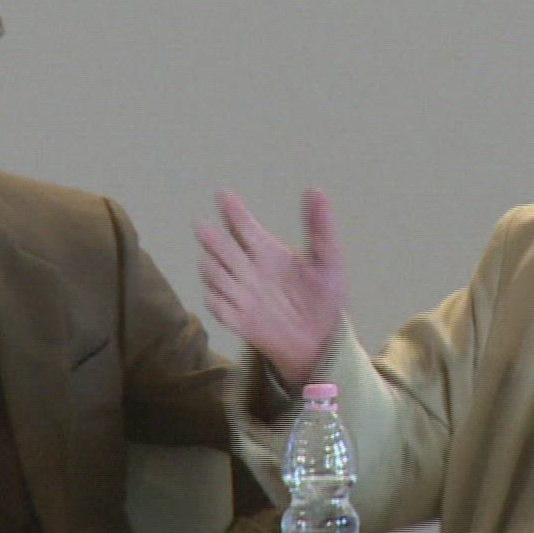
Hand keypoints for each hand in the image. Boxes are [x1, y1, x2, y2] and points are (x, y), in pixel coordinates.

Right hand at [198, 188, 346, 388]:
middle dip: (213, 239)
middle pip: (223, 249)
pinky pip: (217, 305)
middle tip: (205, 228)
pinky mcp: (236, 319)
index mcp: (269, 252)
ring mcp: (240, 294)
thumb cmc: (325, 299)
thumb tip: (316, 191)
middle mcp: (250, 270)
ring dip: (214, 268)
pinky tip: (220, 295)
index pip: (245, 227)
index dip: (234, 211)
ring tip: (216, 262)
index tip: (223, 194)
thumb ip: (321, 228)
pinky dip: (216, 299)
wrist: (321, 341)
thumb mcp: (329, 261)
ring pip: (215, 274)